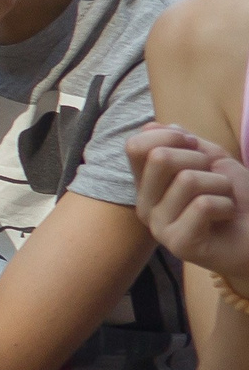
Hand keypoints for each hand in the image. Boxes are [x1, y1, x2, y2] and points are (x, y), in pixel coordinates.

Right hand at [128, 124, 248, 283]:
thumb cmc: (234, 196)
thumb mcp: (210, 159)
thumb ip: (181, 142)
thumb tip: (152, 126)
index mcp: (147, 184)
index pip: (135, 146)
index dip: (170, 136)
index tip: (195, 148)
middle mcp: (145, 205)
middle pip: (160, 158)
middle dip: (200, 160)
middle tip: (214, 180)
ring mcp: (159, 226)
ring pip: (187, 180)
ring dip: (220, 185)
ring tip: (224, 201)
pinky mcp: (178, 243)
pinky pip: (203, 205)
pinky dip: (226, 205)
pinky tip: (226, 217)